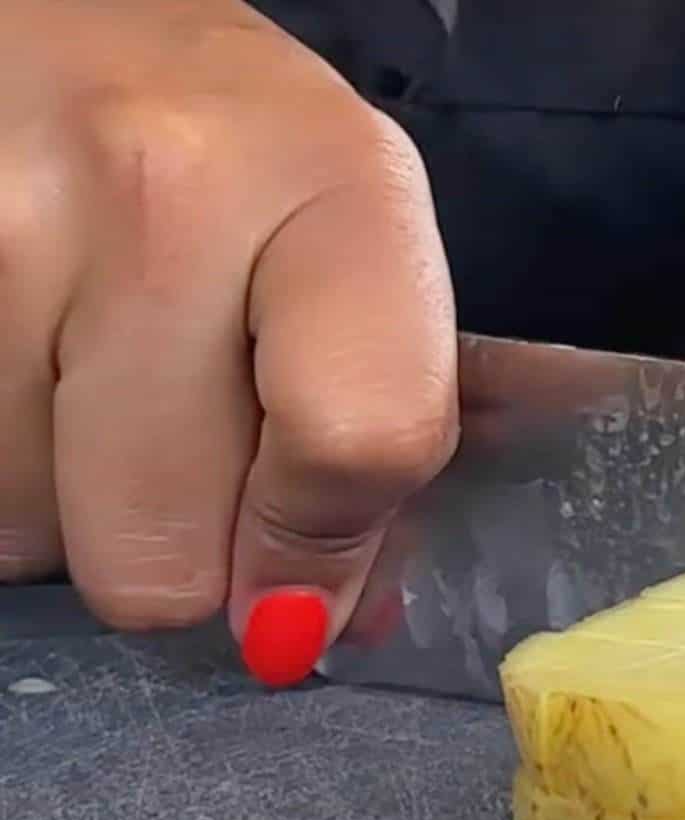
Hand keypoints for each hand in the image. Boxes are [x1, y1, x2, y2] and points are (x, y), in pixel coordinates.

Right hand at [0, 0, 458, 681]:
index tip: (302, 577)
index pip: (356, 443)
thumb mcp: (361, 251)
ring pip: (31, 535)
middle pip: (158, 548)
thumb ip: (380, 433)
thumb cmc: (245, 157)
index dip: (324, 548)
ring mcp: (0, 229)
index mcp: (333, 188)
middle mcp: (160, 198)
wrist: (76, 19)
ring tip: (106, 383)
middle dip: (187, 549)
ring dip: (75, 504)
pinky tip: (40, 377)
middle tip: (194, 454)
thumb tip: (315, 625)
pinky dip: (6, 470)